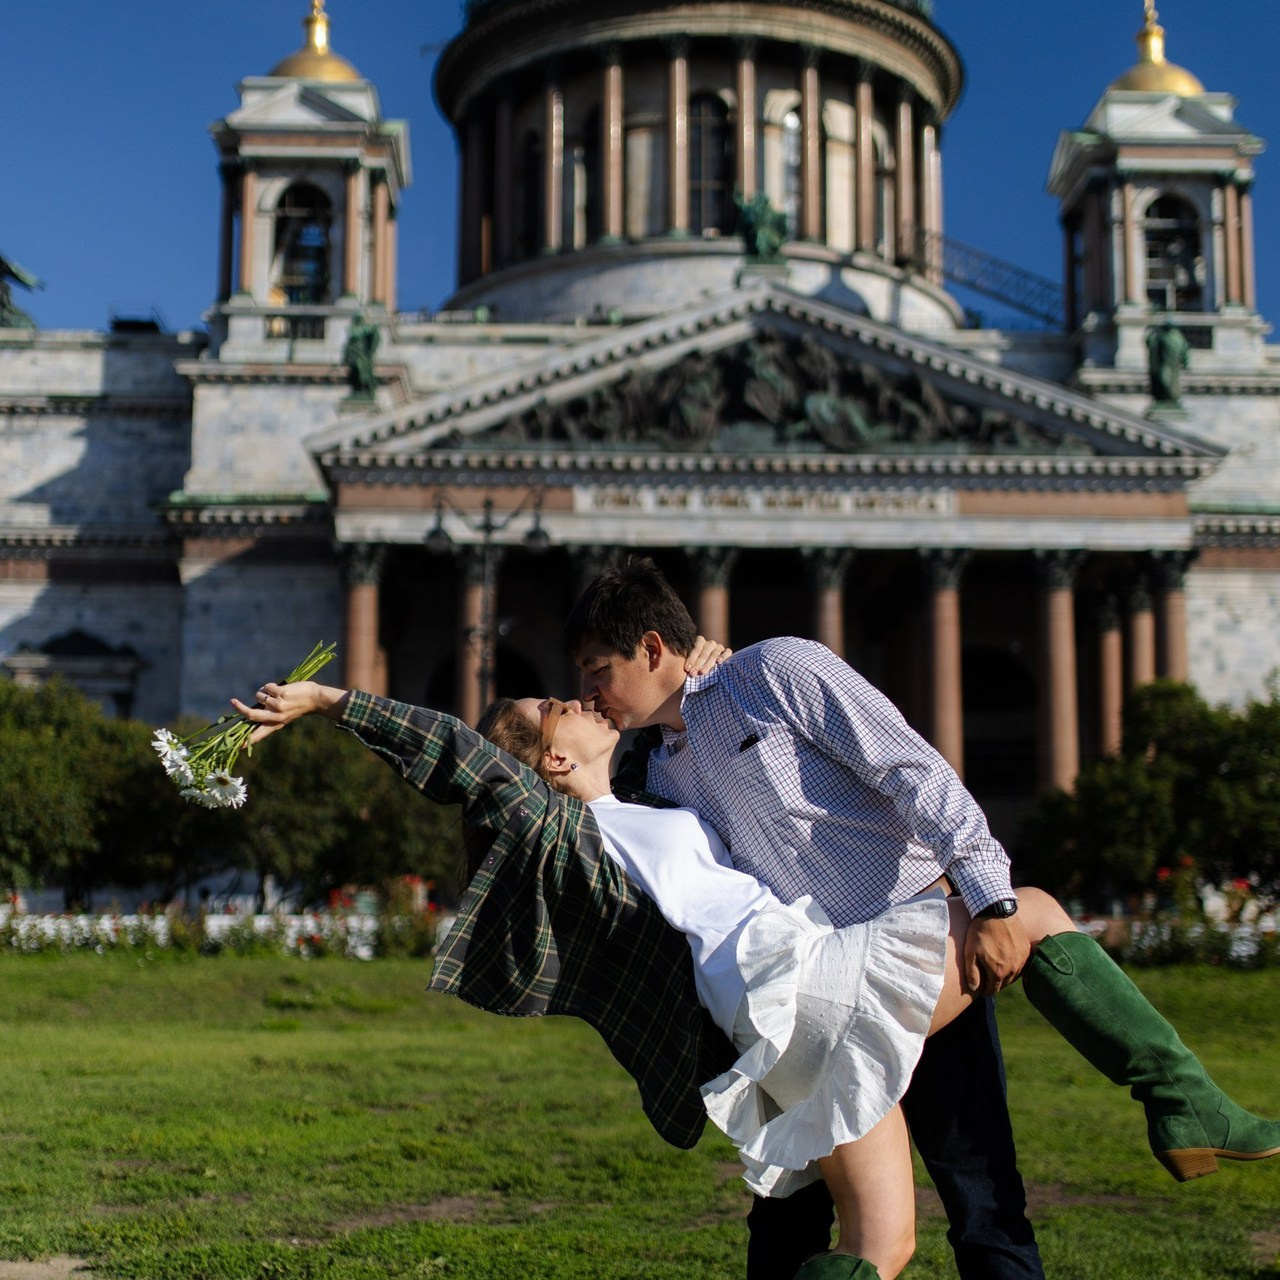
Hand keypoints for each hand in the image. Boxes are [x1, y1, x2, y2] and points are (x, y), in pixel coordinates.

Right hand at [230, 681, 349, 743]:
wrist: (317, 699)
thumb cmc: (300, 706)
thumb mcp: (285, 717)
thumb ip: (270, 716)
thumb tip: (251, 712)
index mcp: (276, 724)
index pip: (259, 734)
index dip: (247, 740)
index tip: (237, 746)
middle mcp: (276, 717)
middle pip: (251, 715)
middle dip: (239, 708)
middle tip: (232, 701)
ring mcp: (278, 705)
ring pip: (259, 695)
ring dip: (265, 691)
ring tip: (278, 693)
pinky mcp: (281, 694)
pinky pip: (267, 687)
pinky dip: (271, 686)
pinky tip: (282, 688)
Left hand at [685, 636, 732, 675]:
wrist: (711, 668)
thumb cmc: (698, 666)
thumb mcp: (693, 663)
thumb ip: (690, 663)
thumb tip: (682, 669)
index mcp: (700, 641)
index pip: (696, 649)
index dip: (691, 659)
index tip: (687, 669)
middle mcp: (710, 643)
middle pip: (704, 653)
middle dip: (698, 664)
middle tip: (693, 673)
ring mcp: (719, 647)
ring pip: (714, 654)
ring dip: (708, 663)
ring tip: (702, 671)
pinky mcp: (727, 651)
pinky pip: (727, 652)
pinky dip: (723, 656)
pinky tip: (719, 662)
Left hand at [963, 914, 1030, 997]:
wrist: (996, 912)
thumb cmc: (980, 932)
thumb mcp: (970, 952)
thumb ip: (972, 973)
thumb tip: (973, 989)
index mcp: (998, 972)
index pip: (993, 989)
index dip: (986, 990)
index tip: (981, 989)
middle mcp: (1013, 969)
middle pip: (1004, 983)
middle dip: (995, 983)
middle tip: (988, 978)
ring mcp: (1022, 959)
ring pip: (1014, 975)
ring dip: (1005, 975)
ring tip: (997, 969)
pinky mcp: (1027, 950)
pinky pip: (1021, 964)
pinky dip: (1014, 965)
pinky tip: (1007, 960)